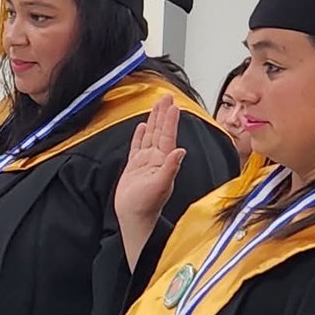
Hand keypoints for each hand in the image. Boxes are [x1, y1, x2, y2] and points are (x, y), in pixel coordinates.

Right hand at [115, 95, 184, 268]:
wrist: (133, 217)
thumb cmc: (146, 205)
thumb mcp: (160, 186)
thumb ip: (171, 168)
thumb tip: (180, 151)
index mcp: (163, 160)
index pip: (167, 135)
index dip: (170, 120)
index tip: (173, 105)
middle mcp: (156, 158)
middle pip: (160, 131)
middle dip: (163, 114)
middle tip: (166, 97)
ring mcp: (145, 162)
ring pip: (150, 135)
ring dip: (153, 120)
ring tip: (156, 106)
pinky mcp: (134, 167)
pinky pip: (137, 147)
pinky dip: (139, 136)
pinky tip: (141, 127)